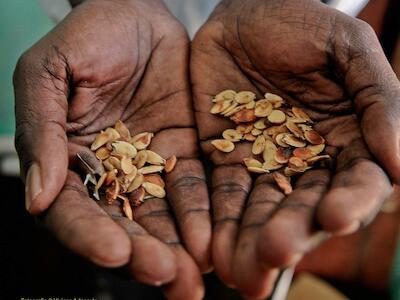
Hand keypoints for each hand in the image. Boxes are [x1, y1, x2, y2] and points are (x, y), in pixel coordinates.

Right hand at [14, 0, 209, 297]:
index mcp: (68, 160)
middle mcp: (109, 173)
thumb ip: (42, 131)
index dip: (90, 234)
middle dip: (144, 254)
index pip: (73, 209)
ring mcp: (149, 166)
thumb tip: (36, 198)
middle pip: (122, 224)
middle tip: (168, 278)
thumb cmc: (87, 36)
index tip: (116, 253)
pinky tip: (215, 239)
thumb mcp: (49, 73)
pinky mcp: (184, 153)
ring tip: (195, 278)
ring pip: (161, 217)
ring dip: (178, 248)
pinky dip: (203, 215)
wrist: (136, 13)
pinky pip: (194, 189)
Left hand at [191, 0, 399, 296]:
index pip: (355, 183)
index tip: (335, 217)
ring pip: (258, 210)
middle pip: (302, 207)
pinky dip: (215, 221)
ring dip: (249, 241)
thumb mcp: (347, 48)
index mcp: (345, 141)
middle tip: (274, 257)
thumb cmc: (302, 24)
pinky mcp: (223, 159)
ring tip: (239, 272)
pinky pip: (219, 195)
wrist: (246, 15)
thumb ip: (378, 99)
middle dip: (290, 233)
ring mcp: (261, 164)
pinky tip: (209, 248)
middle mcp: (305, 162)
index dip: (350, 202)